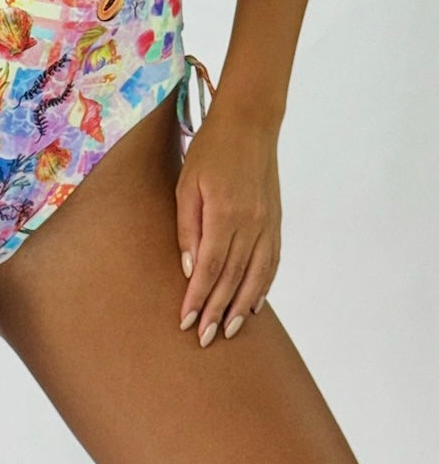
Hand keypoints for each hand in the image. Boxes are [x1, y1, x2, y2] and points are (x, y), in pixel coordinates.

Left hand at [175, 101, 280, 346]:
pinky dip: (263, 286)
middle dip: (218, 311)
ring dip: (242, 307)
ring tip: (229, 331)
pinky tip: (254, 304)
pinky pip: (271, 262)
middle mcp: (250, 223)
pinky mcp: (276, 221)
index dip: (198, 297)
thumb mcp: (187, 183)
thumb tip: (187, 268)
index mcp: (224, 213)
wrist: (249, 124)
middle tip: (205, 338)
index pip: (210, 267)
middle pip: (233, 278)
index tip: (187, 321)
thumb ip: (187, 227)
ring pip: (256, 276)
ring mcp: (267, 224)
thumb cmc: (210, 149)